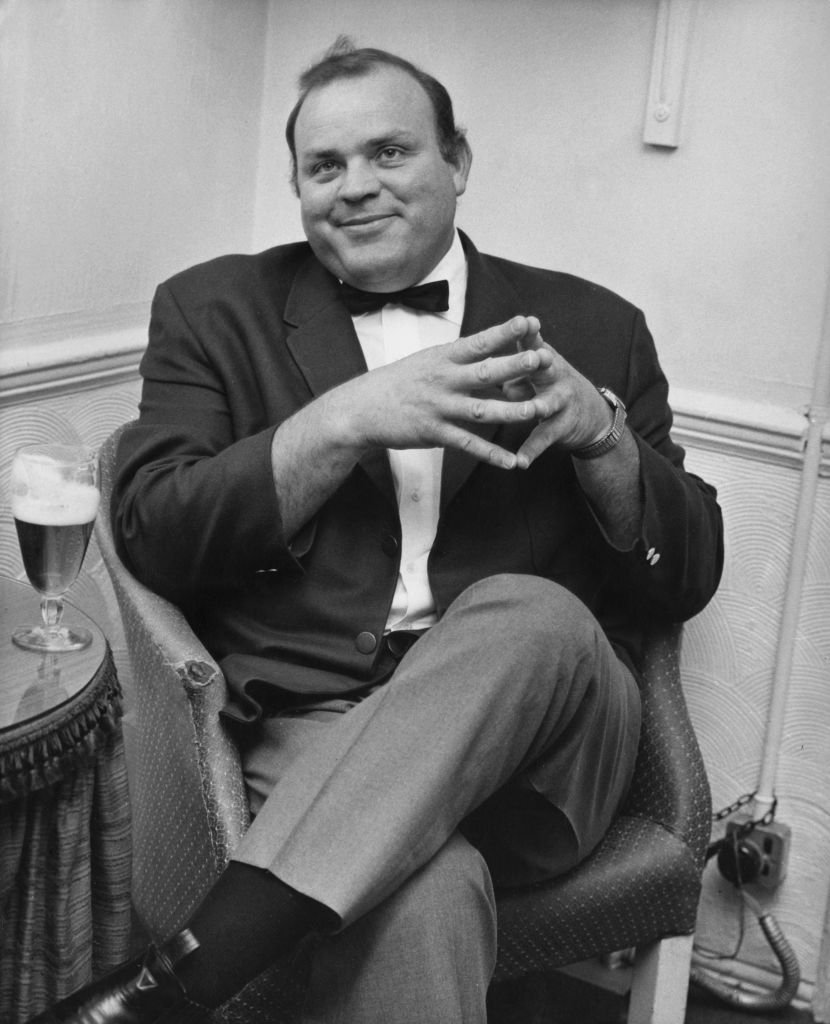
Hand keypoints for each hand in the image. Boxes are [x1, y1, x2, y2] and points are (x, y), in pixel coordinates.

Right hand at [328, 316, 554, 468]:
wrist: (360, 409)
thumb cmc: (397, 383)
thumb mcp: (425, 361)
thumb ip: (456, 358)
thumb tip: (487, 346)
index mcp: (442, 358)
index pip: (478, 341)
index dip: (504, 332)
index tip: (528, 321)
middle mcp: (443, 380)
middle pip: (485, 372)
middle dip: (515, 366)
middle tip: (542, 359)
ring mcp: (439, 408)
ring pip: (481, 410)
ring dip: (511, 411)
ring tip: (539, 411)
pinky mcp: (434, 433)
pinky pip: (467, 445)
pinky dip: (490, 454)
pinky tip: (511, 461)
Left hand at [501, 317, 613, 466]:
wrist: (592, 415)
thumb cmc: (552, 385)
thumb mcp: (536, 369)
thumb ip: (511, 365)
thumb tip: (485, 366)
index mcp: (544, 360)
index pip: (534, 344)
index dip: (529, 334)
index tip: (526, 322)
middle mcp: (555, 377)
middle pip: (546, 369)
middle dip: (540, 363)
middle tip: (536, 358)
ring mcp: (560, 402)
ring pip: (547, 404)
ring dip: (539, 406)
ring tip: (532, 410)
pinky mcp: (562, 427)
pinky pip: (544, 439)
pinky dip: (532, 451)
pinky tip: (521, 462)